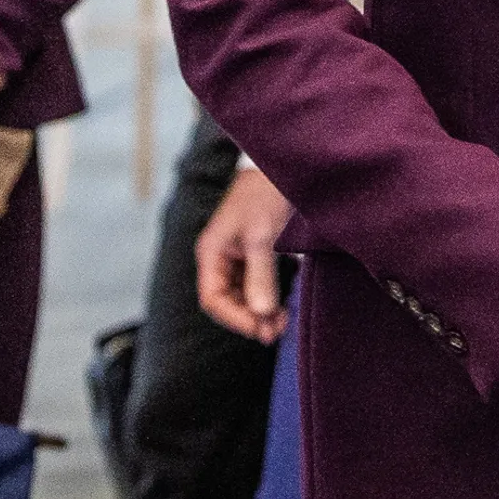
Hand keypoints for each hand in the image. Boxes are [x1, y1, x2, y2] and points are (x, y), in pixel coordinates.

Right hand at [193, 165, 293, 342]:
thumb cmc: (266, 195)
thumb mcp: (262, 236)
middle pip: (227, 301)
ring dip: (259, 311)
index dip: (235, 319)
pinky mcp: (255, 253)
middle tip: (276, 332)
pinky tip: (284, 307)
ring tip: (282, 323)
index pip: (213, 299)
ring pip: (243, 295)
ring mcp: (238, 255)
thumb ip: (260, 276)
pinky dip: (268, 298)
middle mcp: (220, 256)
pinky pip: (256, 284)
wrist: (287, 166)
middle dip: (249, 318)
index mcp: (212, 251)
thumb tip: (261, 314)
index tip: (261, 329)